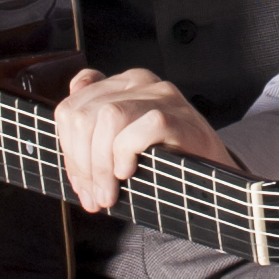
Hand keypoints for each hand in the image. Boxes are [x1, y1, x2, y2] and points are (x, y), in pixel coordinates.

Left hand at [49, 66, 235, 215]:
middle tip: (93, 195)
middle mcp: (138, 83)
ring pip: (107, 118)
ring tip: (109, 193)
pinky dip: (127, 154)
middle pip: (83, 114)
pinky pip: (140, 128)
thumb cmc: (165, 161)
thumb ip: (94, 132)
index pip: (71, 107)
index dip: (67, 150)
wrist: (214, 173)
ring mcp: (160, 96)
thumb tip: (64, 134)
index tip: (80, 183)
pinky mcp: (178, 116)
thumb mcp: (122, 142)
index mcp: (119, 85)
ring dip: (100, 164)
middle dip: (80, 162)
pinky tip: (129, 172)